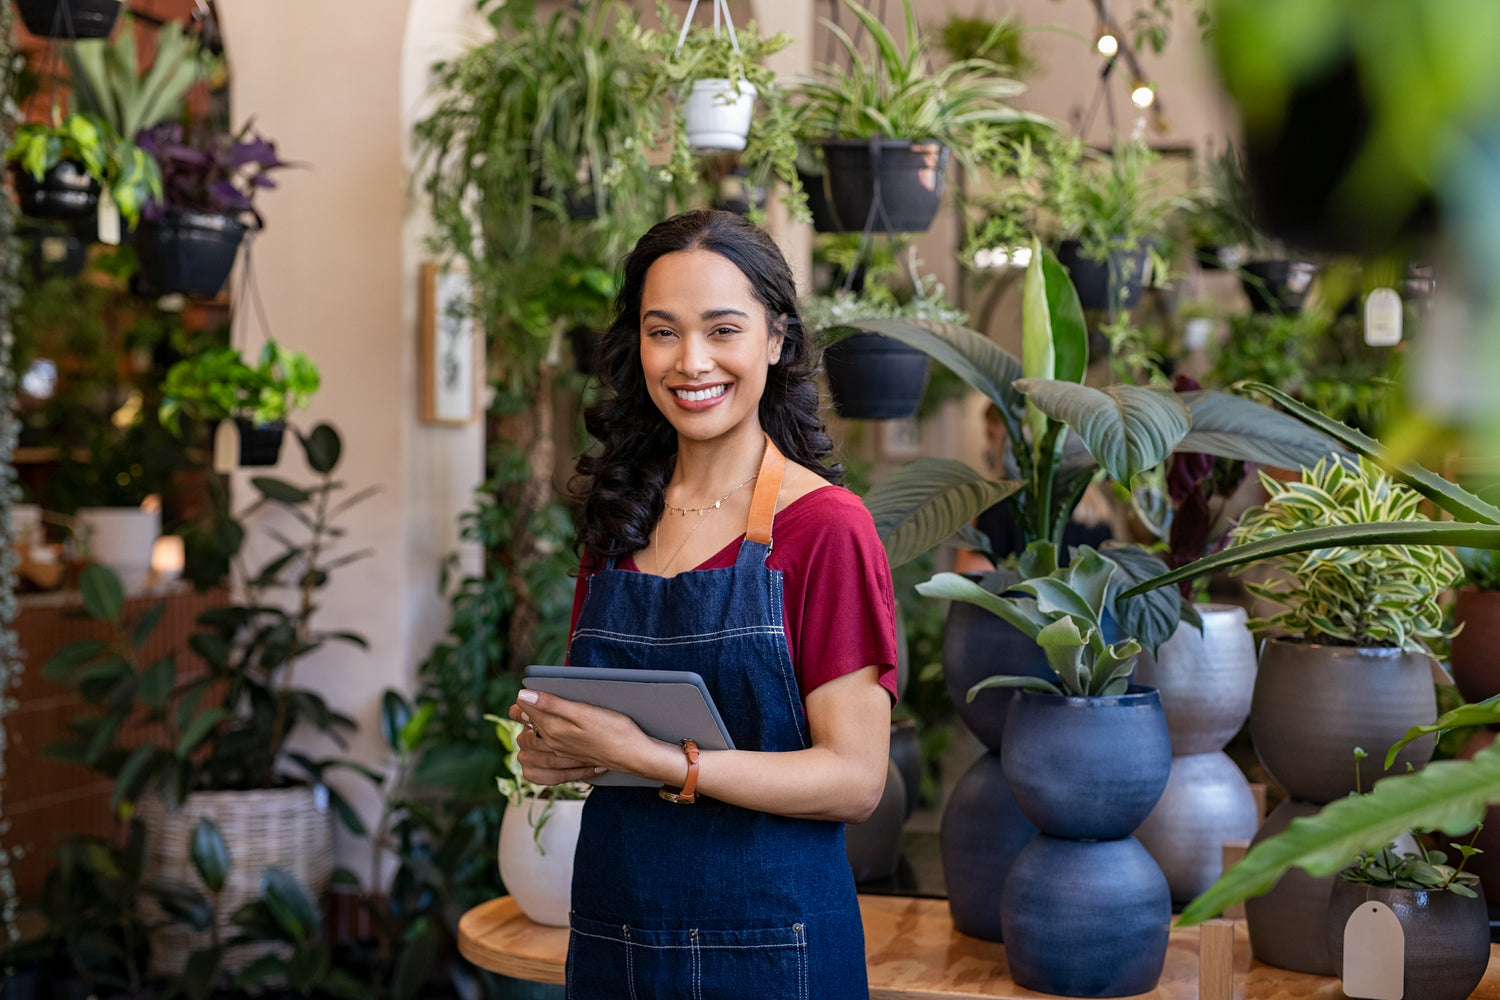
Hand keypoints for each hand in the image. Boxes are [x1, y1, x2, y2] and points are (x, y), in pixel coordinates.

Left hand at [508, 689, 652, 783]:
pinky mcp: (572, 753)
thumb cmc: (614, 731)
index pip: (523, 707)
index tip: (541, 685)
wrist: (635, 756)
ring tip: (558, 706)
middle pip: (528, 720)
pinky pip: (551, 741)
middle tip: (549, 694)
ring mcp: (561, 749)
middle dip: (530, 706)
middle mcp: (551, 742)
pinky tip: (568, 722)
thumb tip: (522, 696)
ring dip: (541, 718)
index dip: (528, 693)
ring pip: (538, 731)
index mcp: (551, 729)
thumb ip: (551, 704)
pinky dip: (553, 729)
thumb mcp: (583, 712)